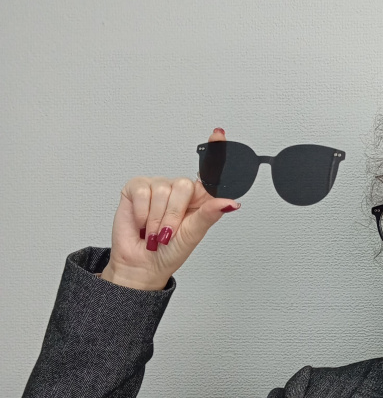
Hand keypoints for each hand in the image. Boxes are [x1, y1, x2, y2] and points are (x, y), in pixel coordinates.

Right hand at [100, 128, 239, 289]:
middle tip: (168, 232)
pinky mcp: (136, 188)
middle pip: (183, 186)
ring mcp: (158, 187)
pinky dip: (142, 212)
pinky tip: (141, 222)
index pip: (210, 172)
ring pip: (163, 191)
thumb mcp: (193, 235)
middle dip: (174, 215)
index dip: (215, 151)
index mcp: (199, 199)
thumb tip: (230, 203)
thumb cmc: (169, 252)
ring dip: (157, 219)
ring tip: (154, 231)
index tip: (219, 134)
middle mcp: (179, 190)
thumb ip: (210, 215)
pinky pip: (142, 191)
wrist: (141, 263)